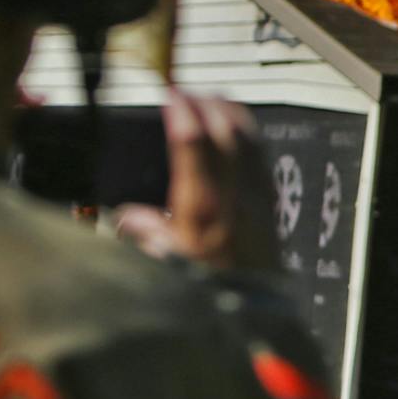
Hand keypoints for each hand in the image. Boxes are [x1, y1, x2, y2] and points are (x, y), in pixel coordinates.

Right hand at [113, 91, 270, 271]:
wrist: (258, 309)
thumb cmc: (212, 289)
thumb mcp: (169, 265)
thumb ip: (146, 233)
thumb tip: (126, 216)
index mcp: (205, 211)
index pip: (196, 149)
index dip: (183, 116)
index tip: (172, 95)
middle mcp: (235, 197)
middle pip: (226, 134)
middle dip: (206, 104)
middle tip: (186, 90)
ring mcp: (257, 197)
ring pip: (248, 140)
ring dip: (229, 112)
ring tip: (212, 96)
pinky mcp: (270, 202)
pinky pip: (261, 155)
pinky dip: (249, 132)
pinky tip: (241, 126)